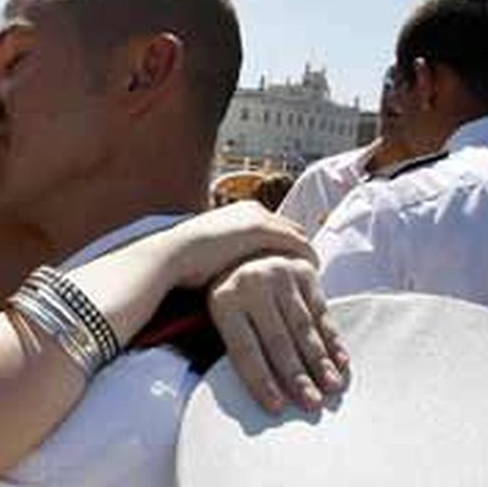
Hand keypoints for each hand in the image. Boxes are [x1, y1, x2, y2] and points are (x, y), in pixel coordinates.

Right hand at [167, 202, 315, 289]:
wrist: (173, 255)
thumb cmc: (184, 262)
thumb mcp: (209, 254)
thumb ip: (227, 257)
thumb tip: (229, 272)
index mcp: (239, 211)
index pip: (273, 226)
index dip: (284, 244)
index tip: (291, 264)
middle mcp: (253, 209)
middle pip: (289, 228)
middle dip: (299, 248)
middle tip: (309, 271)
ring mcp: (260, 218)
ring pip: (297, 236)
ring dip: (307, 255)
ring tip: (314, 276)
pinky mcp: (265, 232)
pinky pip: (298, 245)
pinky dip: (307, 260)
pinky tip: (313, 277)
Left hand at [208, 255, 346, 412]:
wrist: (246, 251)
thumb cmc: (234, 298)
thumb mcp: (222, 318)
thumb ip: (237, 349)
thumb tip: (262, 396)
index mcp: (224, 301)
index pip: (244, 348)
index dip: (260, 379)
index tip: (276, 407)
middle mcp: (251, 284)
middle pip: (277, 340)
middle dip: (297, 376)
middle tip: (312, 404)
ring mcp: (280, 274)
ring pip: (303, 327)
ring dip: (320, 361)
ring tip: (332, 388)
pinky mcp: (304, 271)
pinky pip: (321, 312)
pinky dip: (332, 340)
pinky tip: (341, 363)